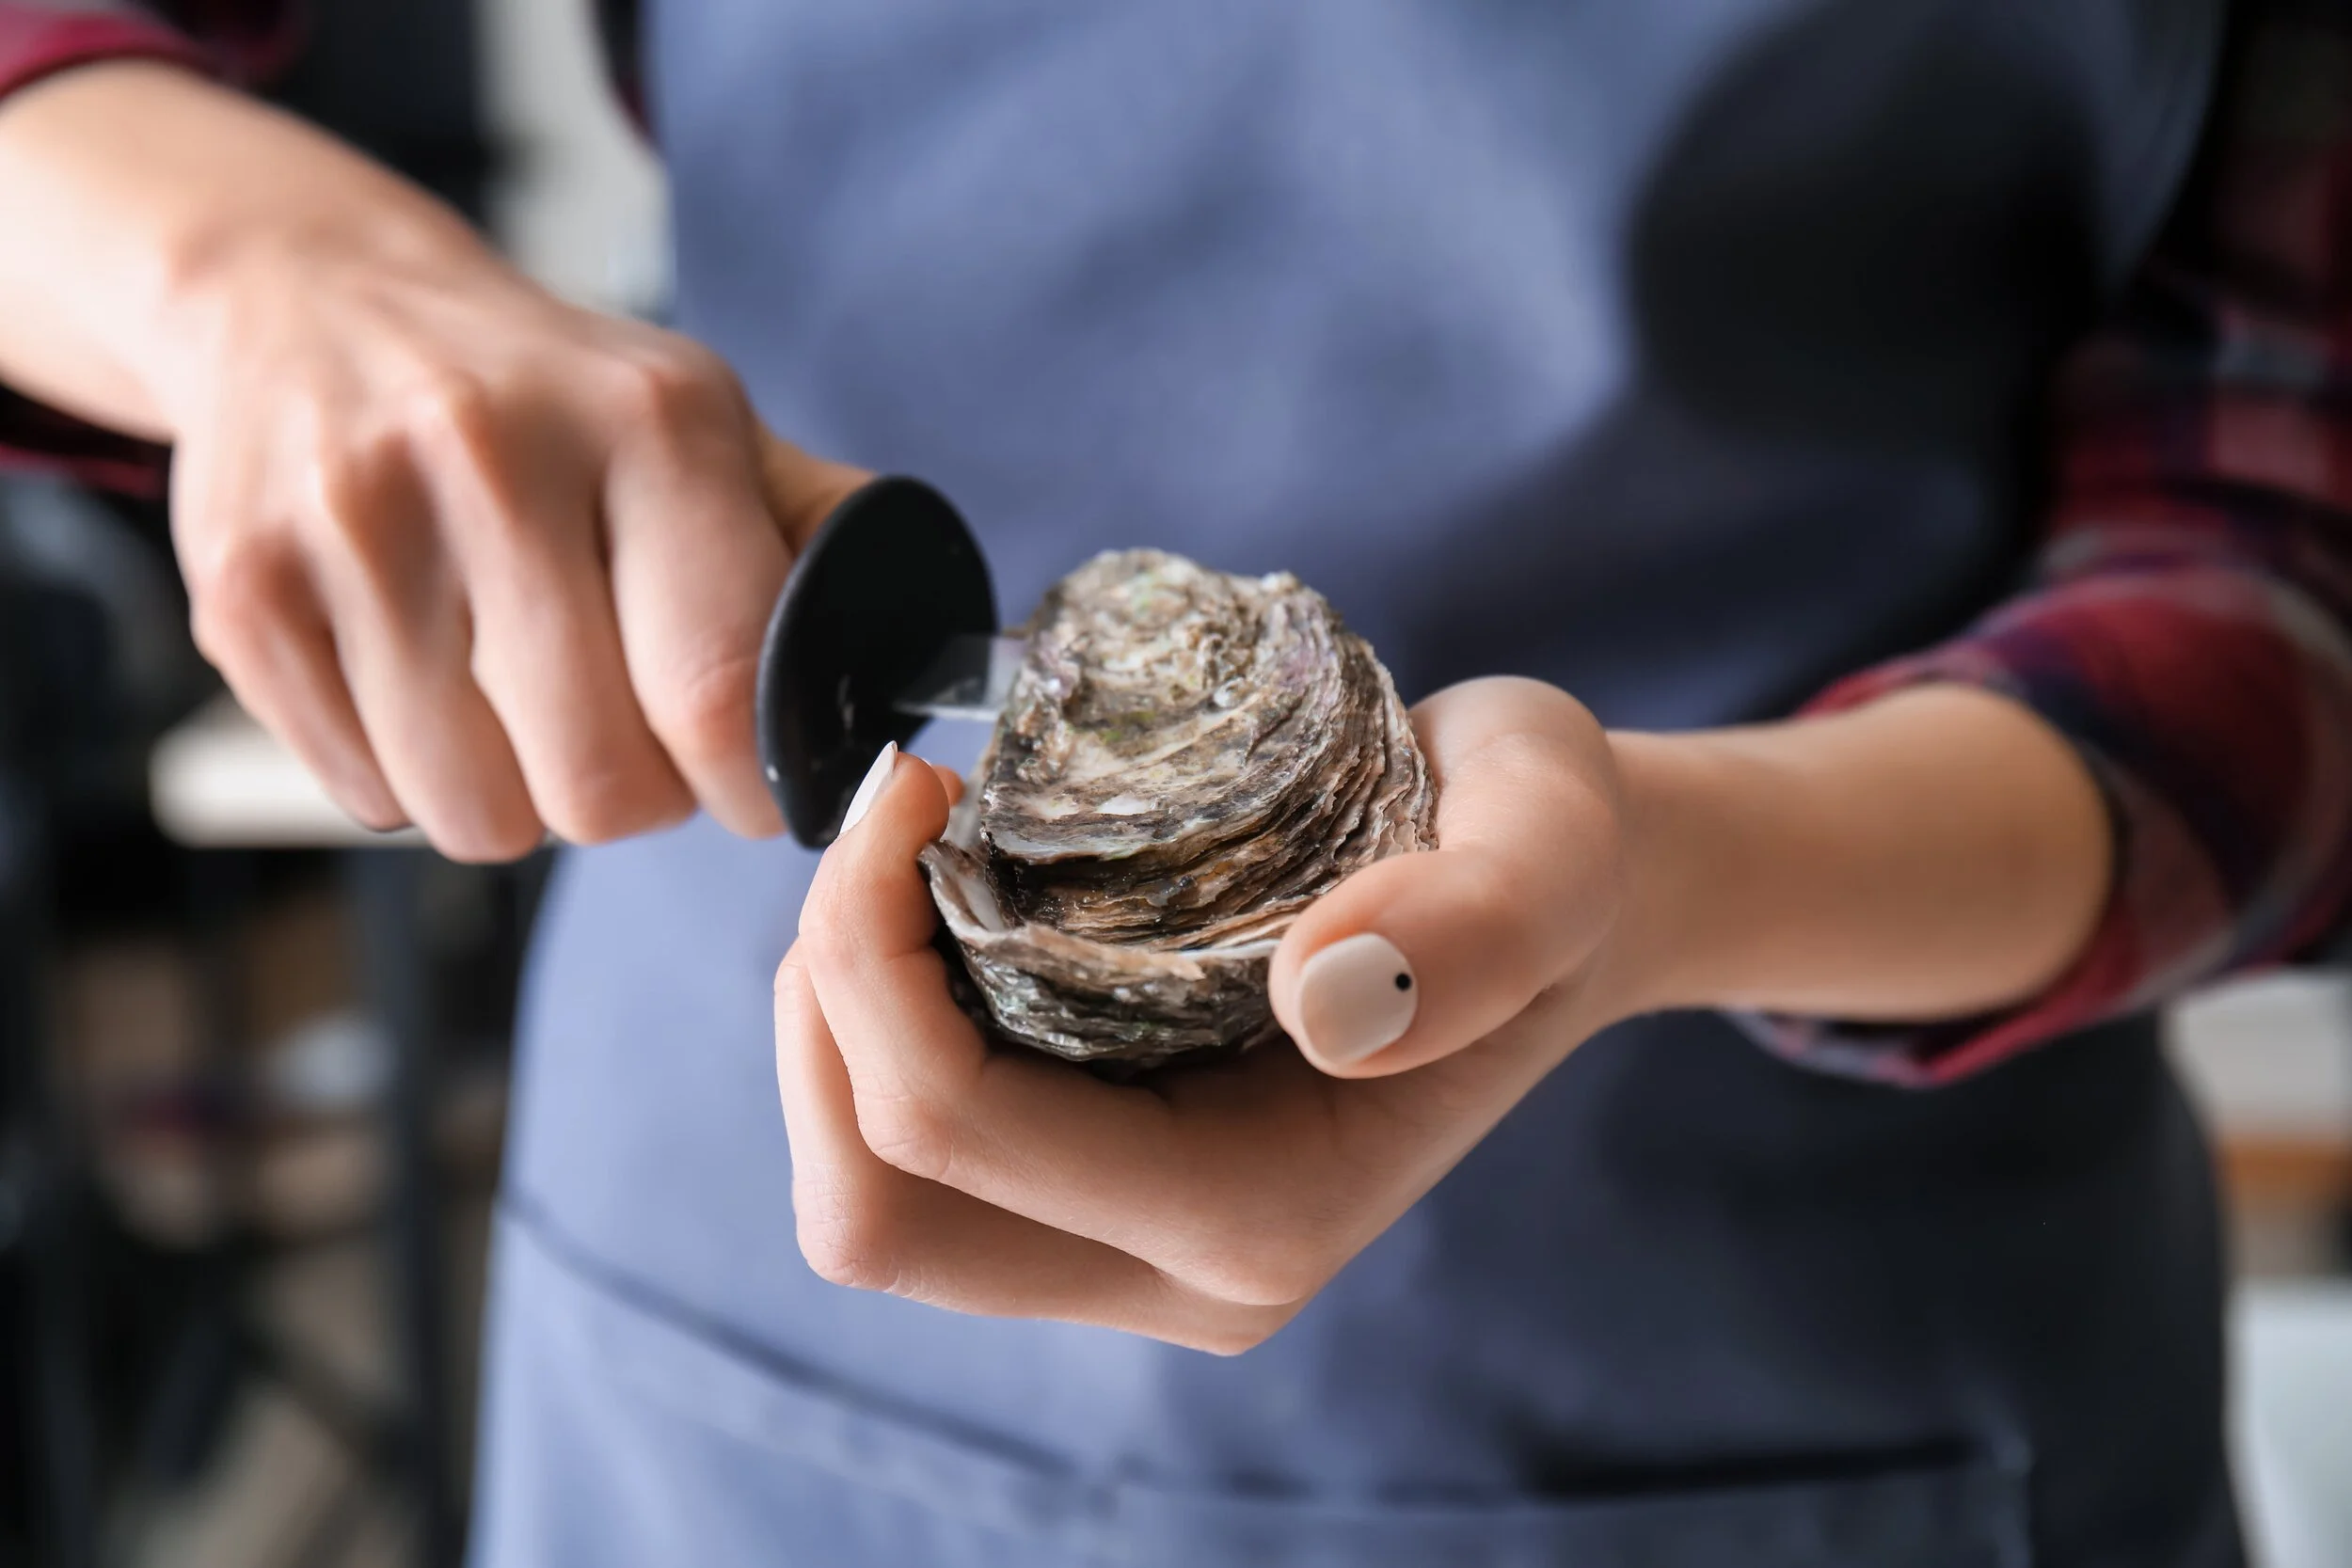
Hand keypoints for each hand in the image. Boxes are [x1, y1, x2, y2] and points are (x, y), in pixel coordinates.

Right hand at [0, 62, 866, 858]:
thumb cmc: (549, 399)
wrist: (311, 299)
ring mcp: (355, 522)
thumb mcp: (702, 421)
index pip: (722, 692)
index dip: (750, 788)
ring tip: (517, 705)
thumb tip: (929, 667)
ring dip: (515, 799)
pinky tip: (418, 680)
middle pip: (601, 785)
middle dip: (632, 799)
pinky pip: (365, 796)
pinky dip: (407, 779)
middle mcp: (496, 456)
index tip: (749, 785)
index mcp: (651, 419)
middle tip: (623, 733)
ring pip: (475, 813)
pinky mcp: (245, 592)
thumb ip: (819, 537)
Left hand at [776, 678, 1629, 1351]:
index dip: (869, 957)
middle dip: (823, 1014)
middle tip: (891, 833)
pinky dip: (876, 1034)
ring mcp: (1133, 1252)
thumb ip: (1481, 922)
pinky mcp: (1099, 1203)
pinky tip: (940, 909)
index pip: (955, 1132)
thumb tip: (1321, 993)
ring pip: (872, 1202)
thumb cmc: (1542, 843)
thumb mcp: (1550, 839)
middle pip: (874, 1215)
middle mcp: (1182, 1272)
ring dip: (835, 1027)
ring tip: (902, 865)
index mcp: (1262, 1216)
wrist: (1548, 886)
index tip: (916, 786)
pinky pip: (914, 1161)